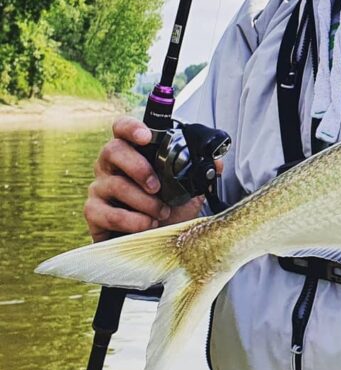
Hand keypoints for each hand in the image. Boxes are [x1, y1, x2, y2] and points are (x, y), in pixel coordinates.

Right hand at [84, 116, 214, 241]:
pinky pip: (107, 213)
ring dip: (144, 201)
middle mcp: (111, 166)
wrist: (153, 241)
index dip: (131, 128)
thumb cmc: (166, 210)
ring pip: (115, 184)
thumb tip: (217, 163)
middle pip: (113, 150)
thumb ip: (199, 173)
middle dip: (139, 167)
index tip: (146, 137)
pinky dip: (132, 220)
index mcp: (132, 153)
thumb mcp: (187, 190)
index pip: (122, 128)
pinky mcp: (93, 212)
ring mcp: (99, 188)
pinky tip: (147, 225)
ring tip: (161, 212)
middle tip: (158, 187)